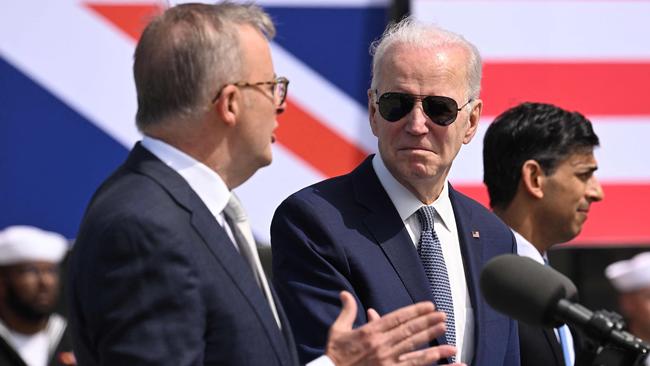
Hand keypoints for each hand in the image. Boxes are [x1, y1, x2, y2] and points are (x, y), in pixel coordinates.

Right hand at [325, 291, 464, 365]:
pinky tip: (442, 358)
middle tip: (442, 315)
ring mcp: (386, 360)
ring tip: (445, 331)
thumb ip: (347, 311)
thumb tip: (344, 293)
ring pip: (413, 348)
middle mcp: (380, 345)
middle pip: (409, 331)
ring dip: (431, 339)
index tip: (428, 306)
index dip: (414, 311)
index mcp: (369, 332)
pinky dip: (430, 361)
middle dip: (427, 322)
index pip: (397, 318)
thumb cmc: (334, 355)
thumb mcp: (337, 330)